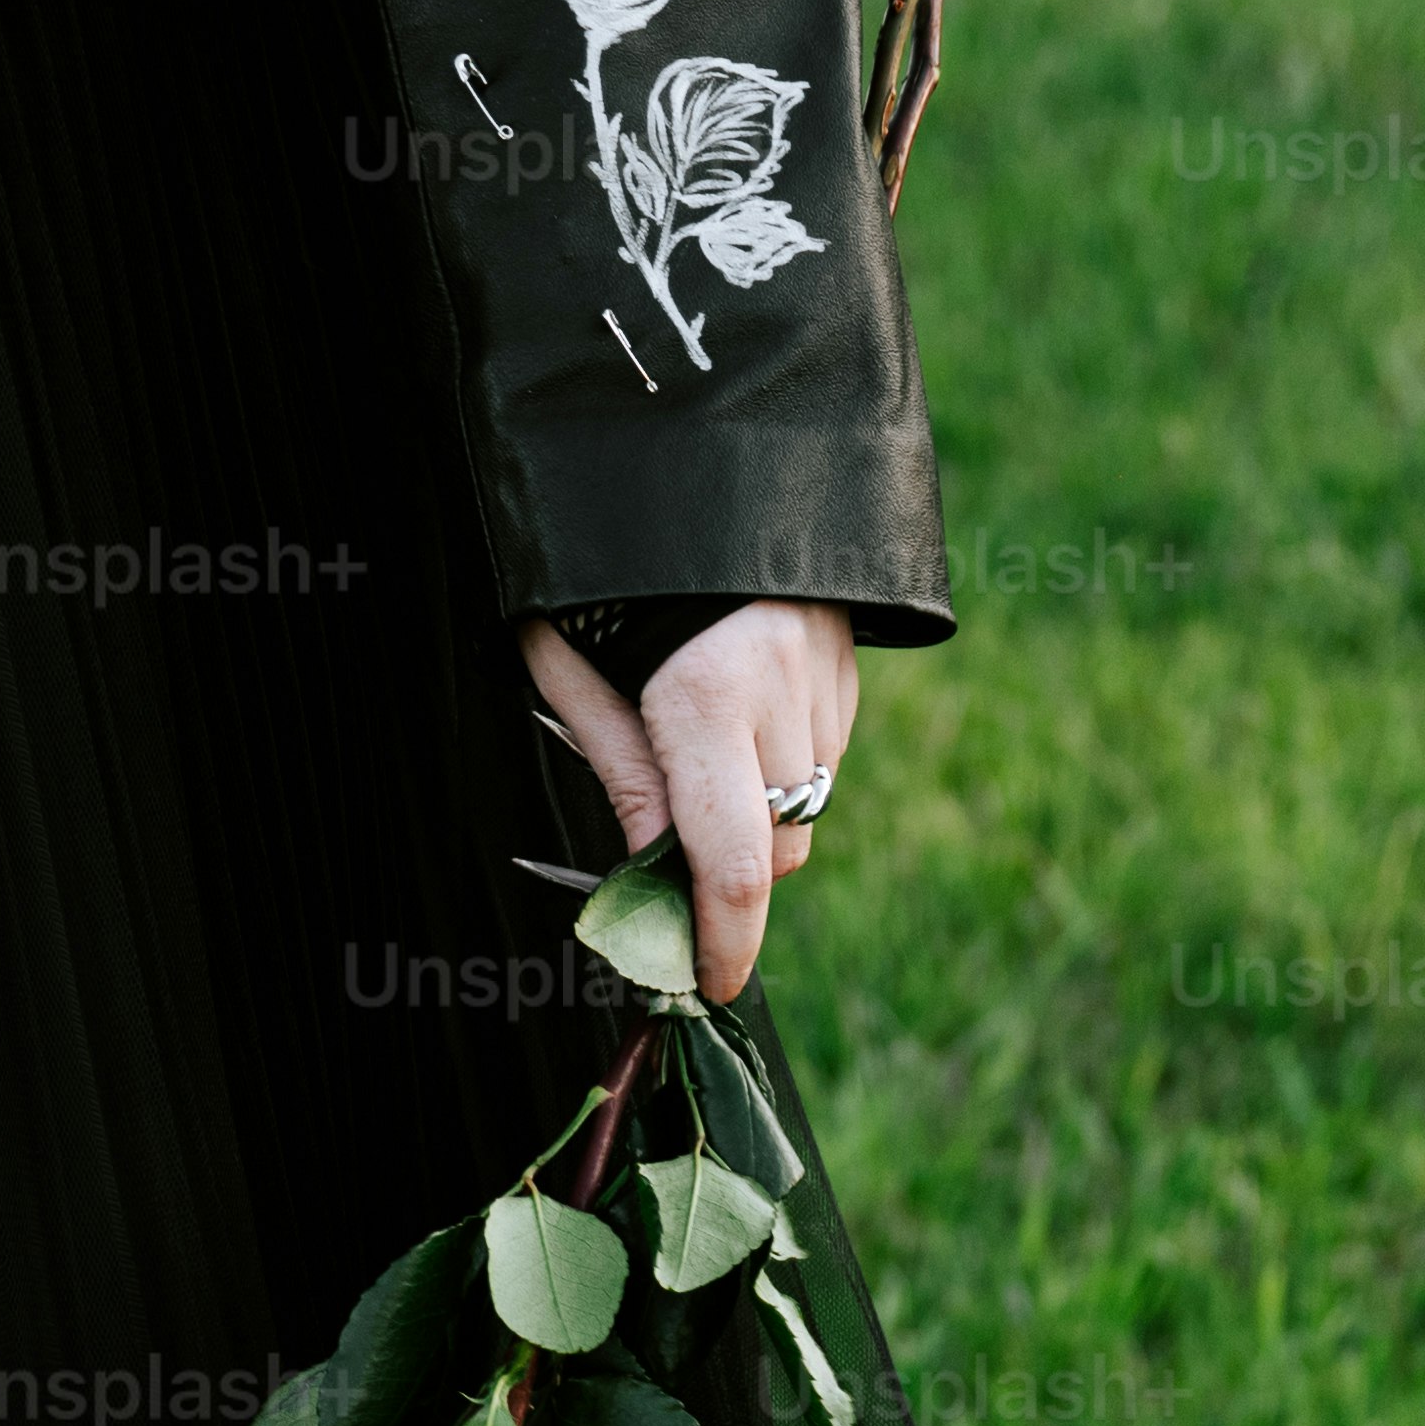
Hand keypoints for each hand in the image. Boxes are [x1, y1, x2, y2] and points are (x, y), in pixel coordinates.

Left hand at [519, 600, 858, 1005]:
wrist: (698, 441)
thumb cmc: (608, 563)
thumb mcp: (573, 659)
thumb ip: (618, 767)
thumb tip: (648, 873)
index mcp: (706, 698)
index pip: (732, 866)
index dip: (724, 942)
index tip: (709, 985)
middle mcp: (782, 692)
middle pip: (779, 849)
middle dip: (732, 877)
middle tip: (674, 871)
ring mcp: (827, 676)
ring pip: (807, 805)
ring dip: (758, 818)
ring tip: (699, 762)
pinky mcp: (851, 659)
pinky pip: (823, 752)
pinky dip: (783, 765)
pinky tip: (739, 714)